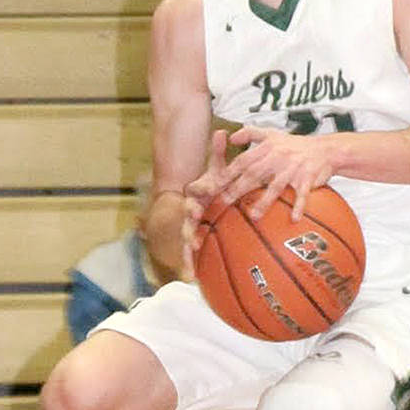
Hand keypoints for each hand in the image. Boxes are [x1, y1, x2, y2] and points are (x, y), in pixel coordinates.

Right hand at [180, 127, 234, 276]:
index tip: (198, 206)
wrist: (203, 194)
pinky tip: (192, 278)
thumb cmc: (215, 181)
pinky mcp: (194, 238)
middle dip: (189, 230)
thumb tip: (222, 131)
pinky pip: (191, 252)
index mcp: (197, 192)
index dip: (195, 199)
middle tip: (193, 238)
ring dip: (187, 253)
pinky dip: (190, 264)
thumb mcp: (218, 167)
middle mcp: (191, 209)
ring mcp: (191, 224)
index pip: (195, 193)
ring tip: (190, 267)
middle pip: (187, 220)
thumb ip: (219, 151)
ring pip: (186, 239)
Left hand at [210, 125, 340, 221]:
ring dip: (264, 202)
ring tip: (253, 216)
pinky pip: (302, 194)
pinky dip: (299, 206)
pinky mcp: (308, 178)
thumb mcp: (272, 133)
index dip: (228, 173)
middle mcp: (279, 157)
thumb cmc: (296, 144)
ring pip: (276, 186)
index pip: (244, 160)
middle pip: (255, 174)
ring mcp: (294, 169)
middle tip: (224, 202)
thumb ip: (250, 133)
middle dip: (238, 188)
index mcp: (268, 147)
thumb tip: (230, 137)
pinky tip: (293, 219)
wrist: (325, 149)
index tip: (215, 185)